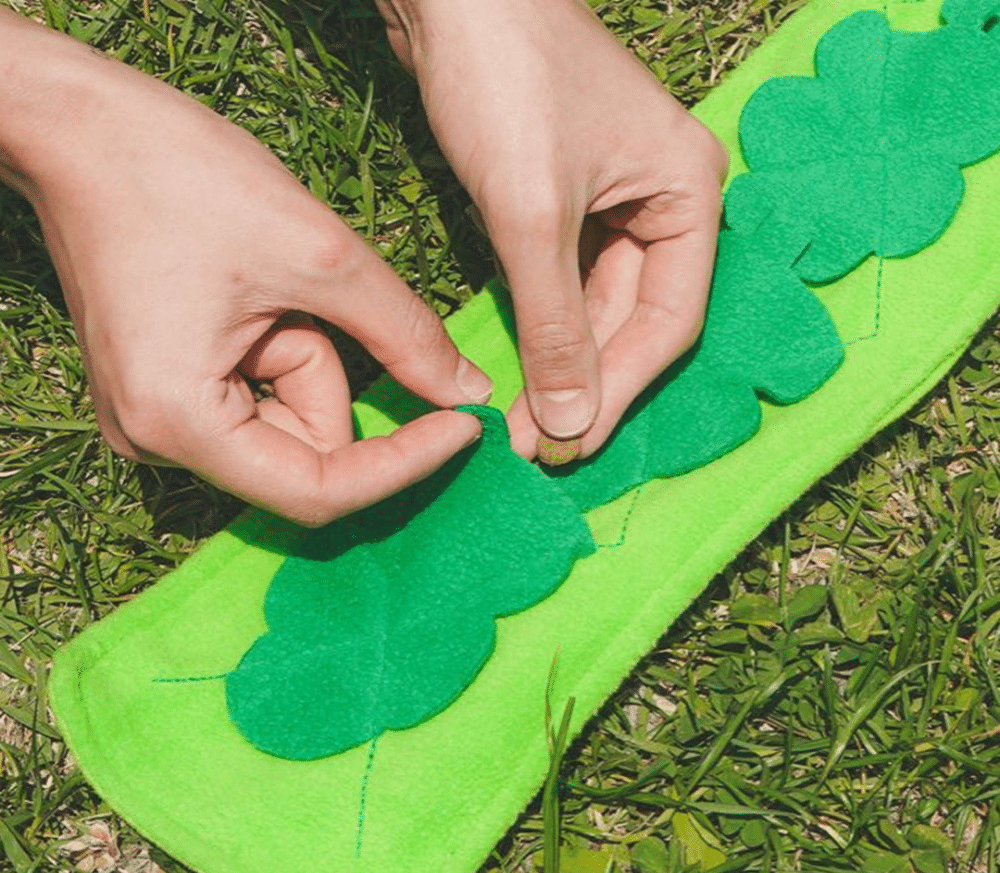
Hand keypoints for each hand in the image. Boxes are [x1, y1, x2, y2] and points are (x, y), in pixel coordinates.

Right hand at [0, 12, 493, 525]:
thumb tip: (470, 393)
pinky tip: (254, 297)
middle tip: (320, 302)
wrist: (75, 126)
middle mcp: (158, 442)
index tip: (465, 428)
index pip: (320, 493)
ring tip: (267, 285)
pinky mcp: (168, 396)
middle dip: (337, 380)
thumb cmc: (177, 174)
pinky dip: (285, 354)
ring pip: (288, 423)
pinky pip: (258, 401)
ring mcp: (158, 422)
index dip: (403, 466)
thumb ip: (405, 335)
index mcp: (180, 421)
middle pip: (305, 455)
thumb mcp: (318, 255)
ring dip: (308, 357)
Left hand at [377, 0, 726, 457]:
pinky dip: (543, 324)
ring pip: (597, 305)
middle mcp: (663, 199)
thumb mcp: (533, 217)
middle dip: (584, 384)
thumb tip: (570, 422)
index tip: (571, 444)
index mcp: (688, 193)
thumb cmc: (503, 80)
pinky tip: (522, 368)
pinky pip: (565, 280)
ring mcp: (614, 199)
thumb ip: (557, 325)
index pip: (670, 320)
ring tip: (524, 423)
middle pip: (635, 319)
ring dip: (562, 363)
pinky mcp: (565, 198)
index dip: (622, 390)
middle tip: (538, 447)